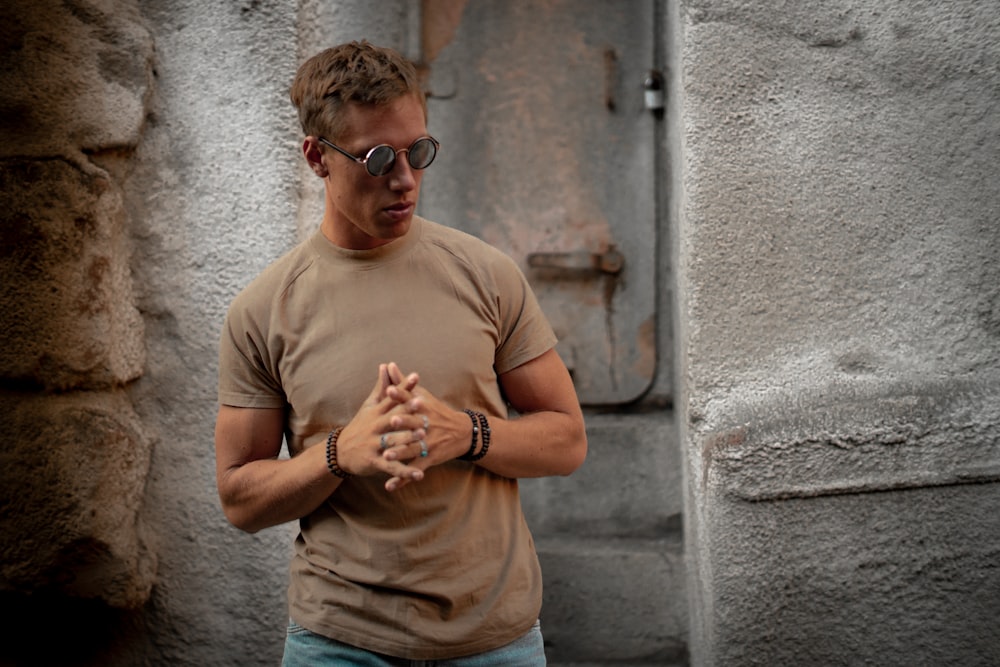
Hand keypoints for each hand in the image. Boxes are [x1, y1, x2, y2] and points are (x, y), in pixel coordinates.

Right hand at [334, 363, 427, 483]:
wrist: (340, 451)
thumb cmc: (360, 425)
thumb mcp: (369, 405)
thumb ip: (381, 387)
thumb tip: (386, 364)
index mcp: (376, 412)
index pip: (391, 396)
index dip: (403, 386)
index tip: (416, 376)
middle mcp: (375, 426)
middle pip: (392, 417)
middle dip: (406, 411)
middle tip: (423, 404)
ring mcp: (374, 444)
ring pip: (392, 441)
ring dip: (407, 439)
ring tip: (423, 438)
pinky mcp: (374, 461)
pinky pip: (391, 467)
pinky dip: (405, 471)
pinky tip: (419, 474)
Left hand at [378, 364, 474, 491]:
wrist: (463, 433)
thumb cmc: (437, 412)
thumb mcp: (423, 395)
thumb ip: (403, 382)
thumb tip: (388, 364)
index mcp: (423, 409)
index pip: (410, 399)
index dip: (400, 394)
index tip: (389, 389)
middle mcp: (426, 425)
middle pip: (414, 423)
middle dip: (403, 422)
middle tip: (391, 420)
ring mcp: (428, 444)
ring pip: (413, 448)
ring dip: (400, 453)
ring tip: (386, 456)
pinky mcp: (429, 459)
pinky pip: (414, 470)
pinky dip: (402, 479)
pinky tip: (389, 486)